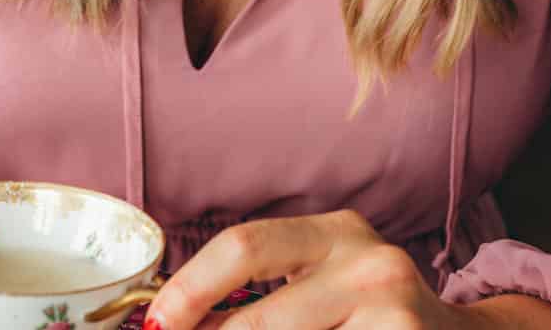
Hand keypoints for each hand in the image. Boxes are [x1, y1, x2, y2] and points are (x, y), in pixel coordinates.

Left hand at [143, 211, 480, 329]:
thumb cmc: (376, 318)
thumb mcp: (326, 285)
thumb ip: (263, 295)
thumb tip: (173, 323)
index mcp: (336, 231)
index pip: (244, 246)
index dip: (190, 288)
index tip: (156, 325)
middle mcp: (369, 261)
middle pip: (262, 319)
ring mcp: (394, 312)